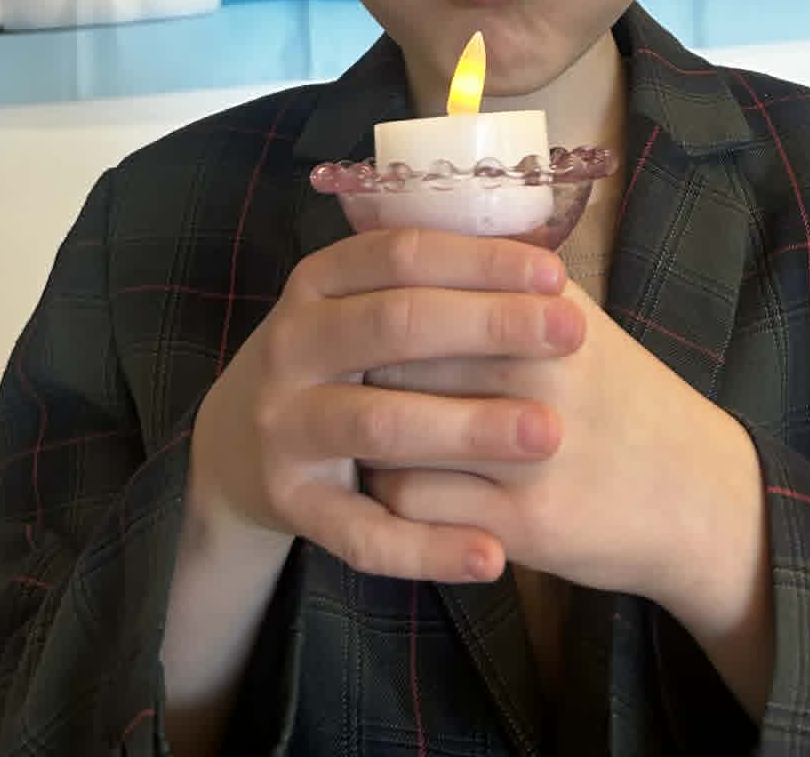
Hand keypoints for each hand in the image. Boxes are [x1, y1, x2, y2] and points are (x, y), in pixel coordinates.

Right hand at [185, 225, 585, 584]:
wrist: (236, 442)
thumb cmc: (339, 358)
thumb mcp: (361, 303)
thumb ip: (432, 282)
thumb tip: (543, 261)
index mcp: (319, 282)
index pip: (403, 253)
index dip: (481, 260)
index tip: (557, 274)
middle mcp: (293, 345)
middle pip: (395, 325)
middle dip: (490, 327)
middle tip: (574, 335)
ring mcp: (286, 426)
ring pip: (380, 424)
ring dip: (467, 428)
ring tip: (549, 433)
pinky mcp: (291, 504)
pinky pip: (363, 533)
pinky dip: (427, 548)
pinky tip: (492, 556)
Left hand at [364, 278, 768, 620]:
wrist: (699, 493)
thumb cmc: (623, 396)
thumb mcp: (579, 318)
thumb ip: (507, 280)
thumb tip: (416, 229)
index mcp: (548, 312)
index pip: (424, 289)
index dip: (379, 303)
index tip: (360, 310)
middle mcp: (542, 375)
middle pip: (402, 358)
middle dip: (363, 366)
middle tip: (347, 369)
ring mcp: (533, 454)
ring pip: (394, 433)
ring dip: (368, 431)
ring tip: (362, 422)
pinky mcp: (525, 526)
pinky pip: (413, 505)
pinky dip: (388, 493)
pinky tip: (395, 479)